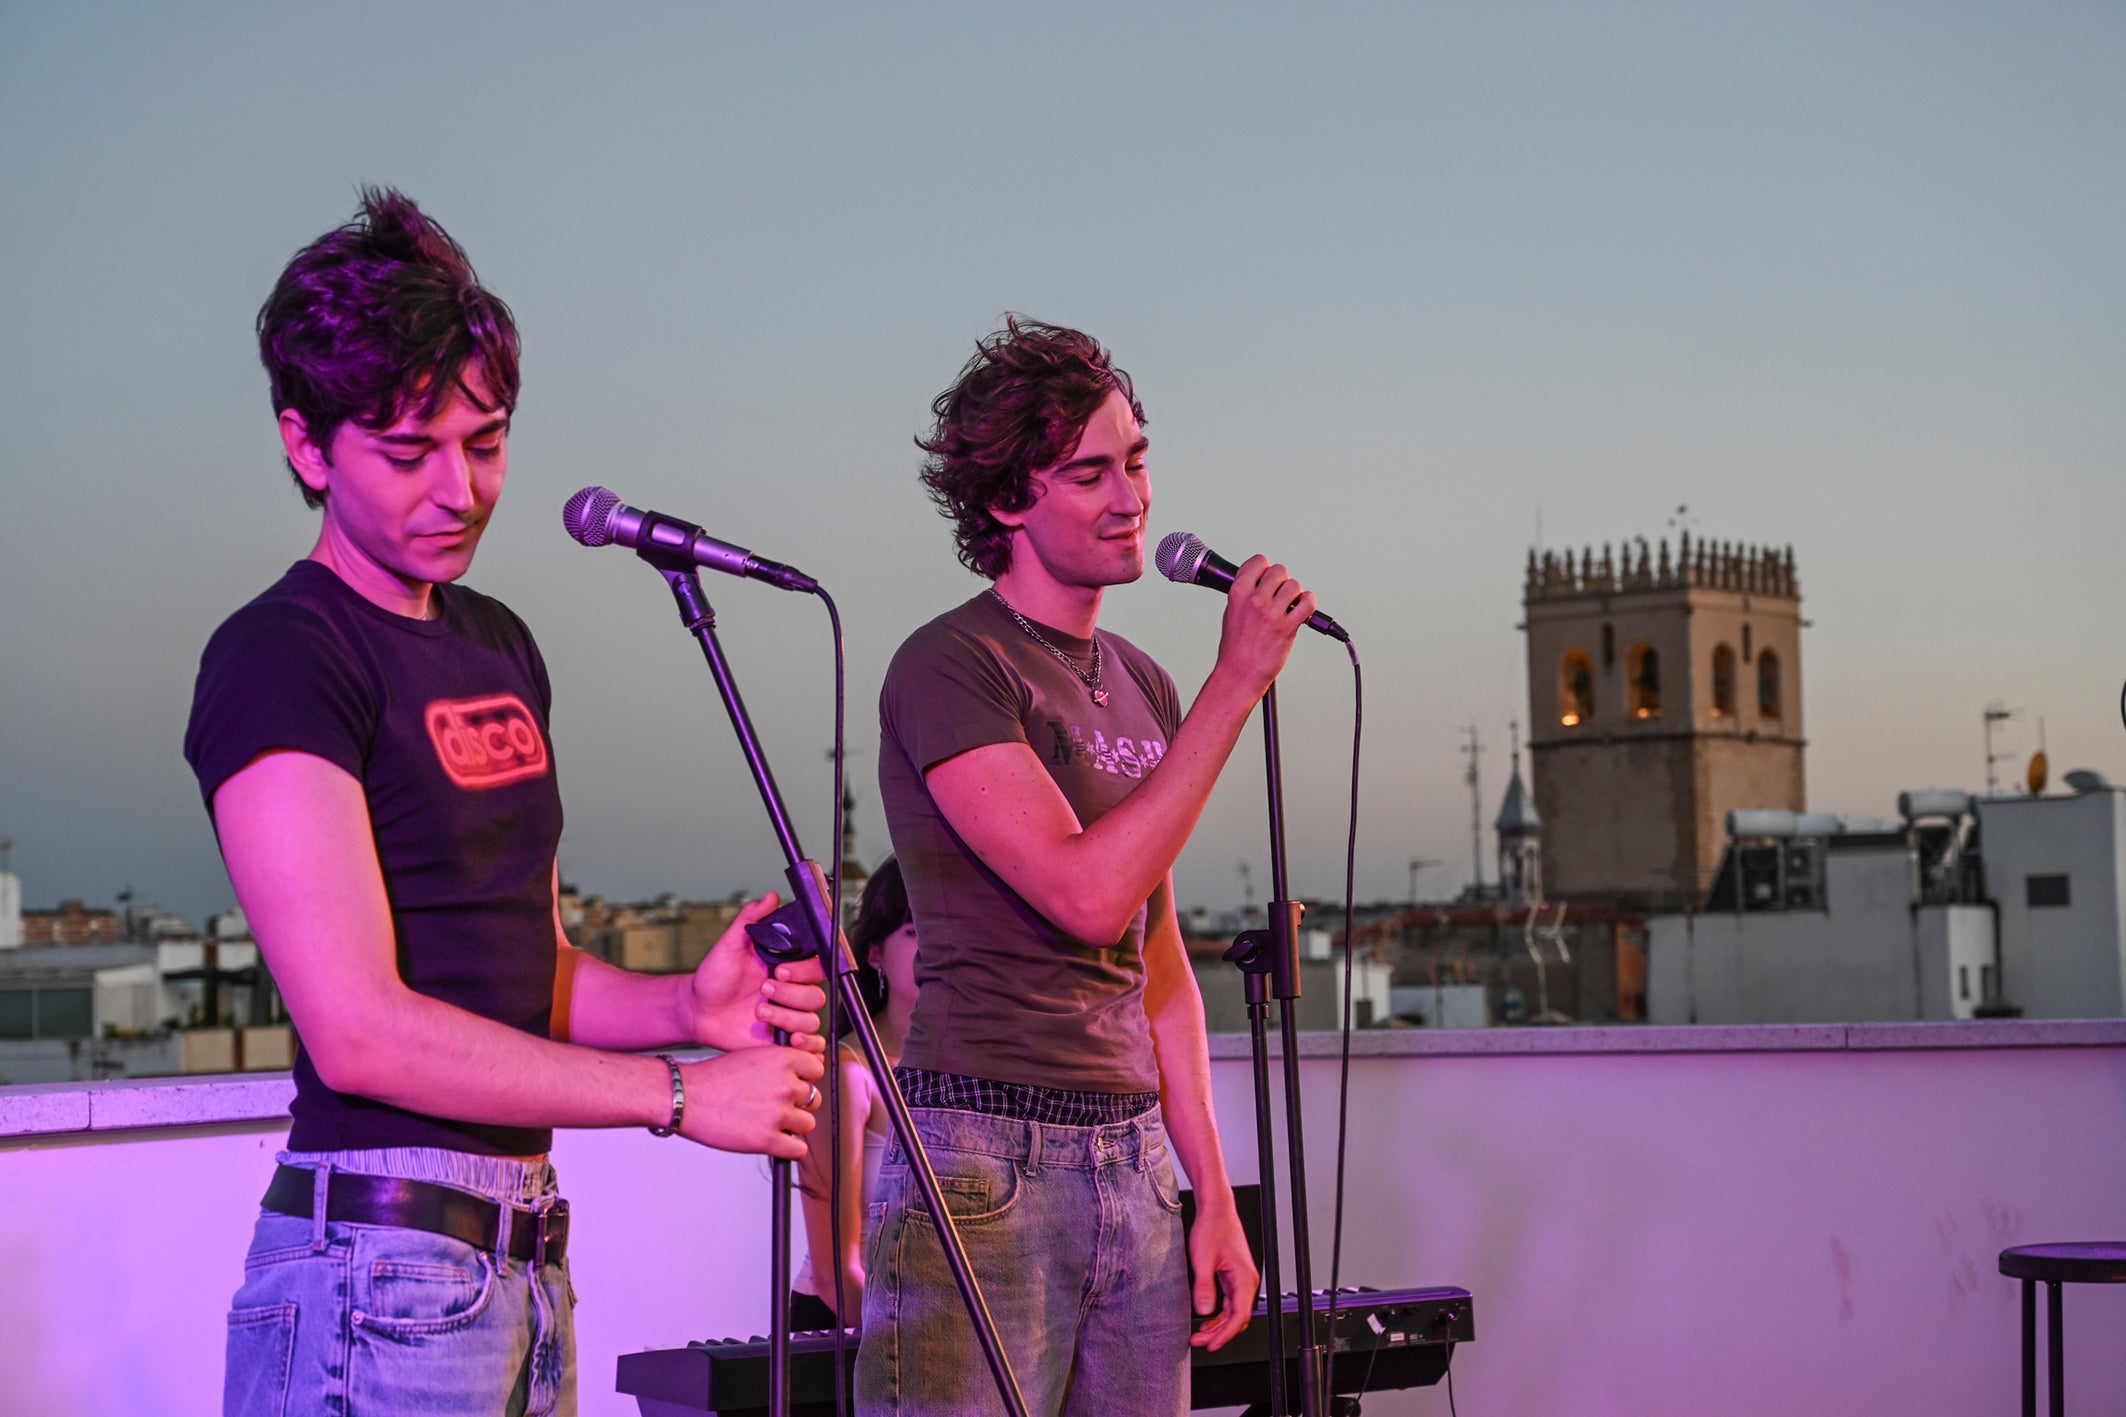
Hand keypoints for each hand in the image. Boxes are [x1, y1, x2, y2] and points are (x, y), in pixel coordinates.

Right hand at [677, 1045, 825, 1159]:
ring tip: (771, 1124)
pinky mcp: (768, 1139)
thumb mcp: (753, 1056)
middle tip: (779, 1108)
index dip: (806, 1080)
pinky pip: (798, 1149)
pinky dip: (789, 1148)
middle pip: (813, 1099)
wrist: (686, 1097)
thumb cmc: (712, 1078)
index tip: (797, 1086)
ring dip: (793, 1126)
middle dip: (798, 1104)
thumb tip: (799, 1078)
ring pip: (807, 1124)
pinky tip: (774, 1141)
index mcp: (782, 1060)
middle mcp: (785, 1085)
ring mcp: (778, 1113)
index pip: (816, 1070)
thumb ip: (779, 1066)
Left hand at [686, 892, 827, 1051]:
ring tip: (759, 1012)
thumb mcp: (730, 944)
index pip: (818, 966)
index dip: (804, 970)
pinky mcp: (782, 1039)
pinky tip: (786, 1039)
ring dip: (786, 1018)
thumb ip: (750, 919)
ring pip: (811, 1021)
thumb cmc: (714, 978)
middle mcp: (792, 992)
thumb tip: (770, 896)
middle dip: (790, 994)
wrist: (697, 1011)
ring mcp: (788, 1016)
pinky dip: (805, 1045)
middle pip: (816, 996)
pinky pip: (812, 1046)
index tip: (780, 969)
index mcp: (787, 967)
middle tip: (764, 989)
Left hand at [1187, 1200, 1260, 1349]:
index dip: (1225, 1334)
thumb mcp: (1202, 1259)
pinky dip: (1220, 1315)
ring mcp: (1241, 1279)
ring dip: (1219, 1326)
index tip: (1211, 1345)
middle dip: (1220, 1334)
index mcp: (1244, 1278)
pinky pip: (1230, 1303)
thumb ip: (1204, 1286)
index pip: (1239, 1316)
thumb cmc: (1212, 1228)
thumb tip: (1205, 1311)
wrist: (1216, 1210)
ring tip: (1200, 1335)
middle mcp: (1247, 1281)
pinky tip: (1207, 1320)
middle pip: (1238, 1318)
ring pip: (1234, 1312)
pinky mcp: (1234, 1277)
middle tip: (1199, 1342)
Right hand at [1211, 554, 1315, 700]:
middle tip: (1279, 594)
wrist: (1240, 672)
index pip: (1258, 562)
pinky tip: (1302, 610)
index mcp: (1238, 593)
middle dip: (1282, 581)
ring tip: (1289, 607)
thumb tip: (1260, 580)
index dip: (1265, 568)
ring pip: (1294, 585)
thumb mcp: (1231, 612)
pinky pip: (1308, 602)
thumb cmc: (1235, 647)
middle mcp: (1255, 600)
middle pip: (1279, 570)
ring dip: (1295, 594)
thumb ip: (1245, 593)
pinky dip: (1309, 603)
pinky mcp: (1287, 627)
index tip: (1267, 576)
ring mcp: (1272, 614)